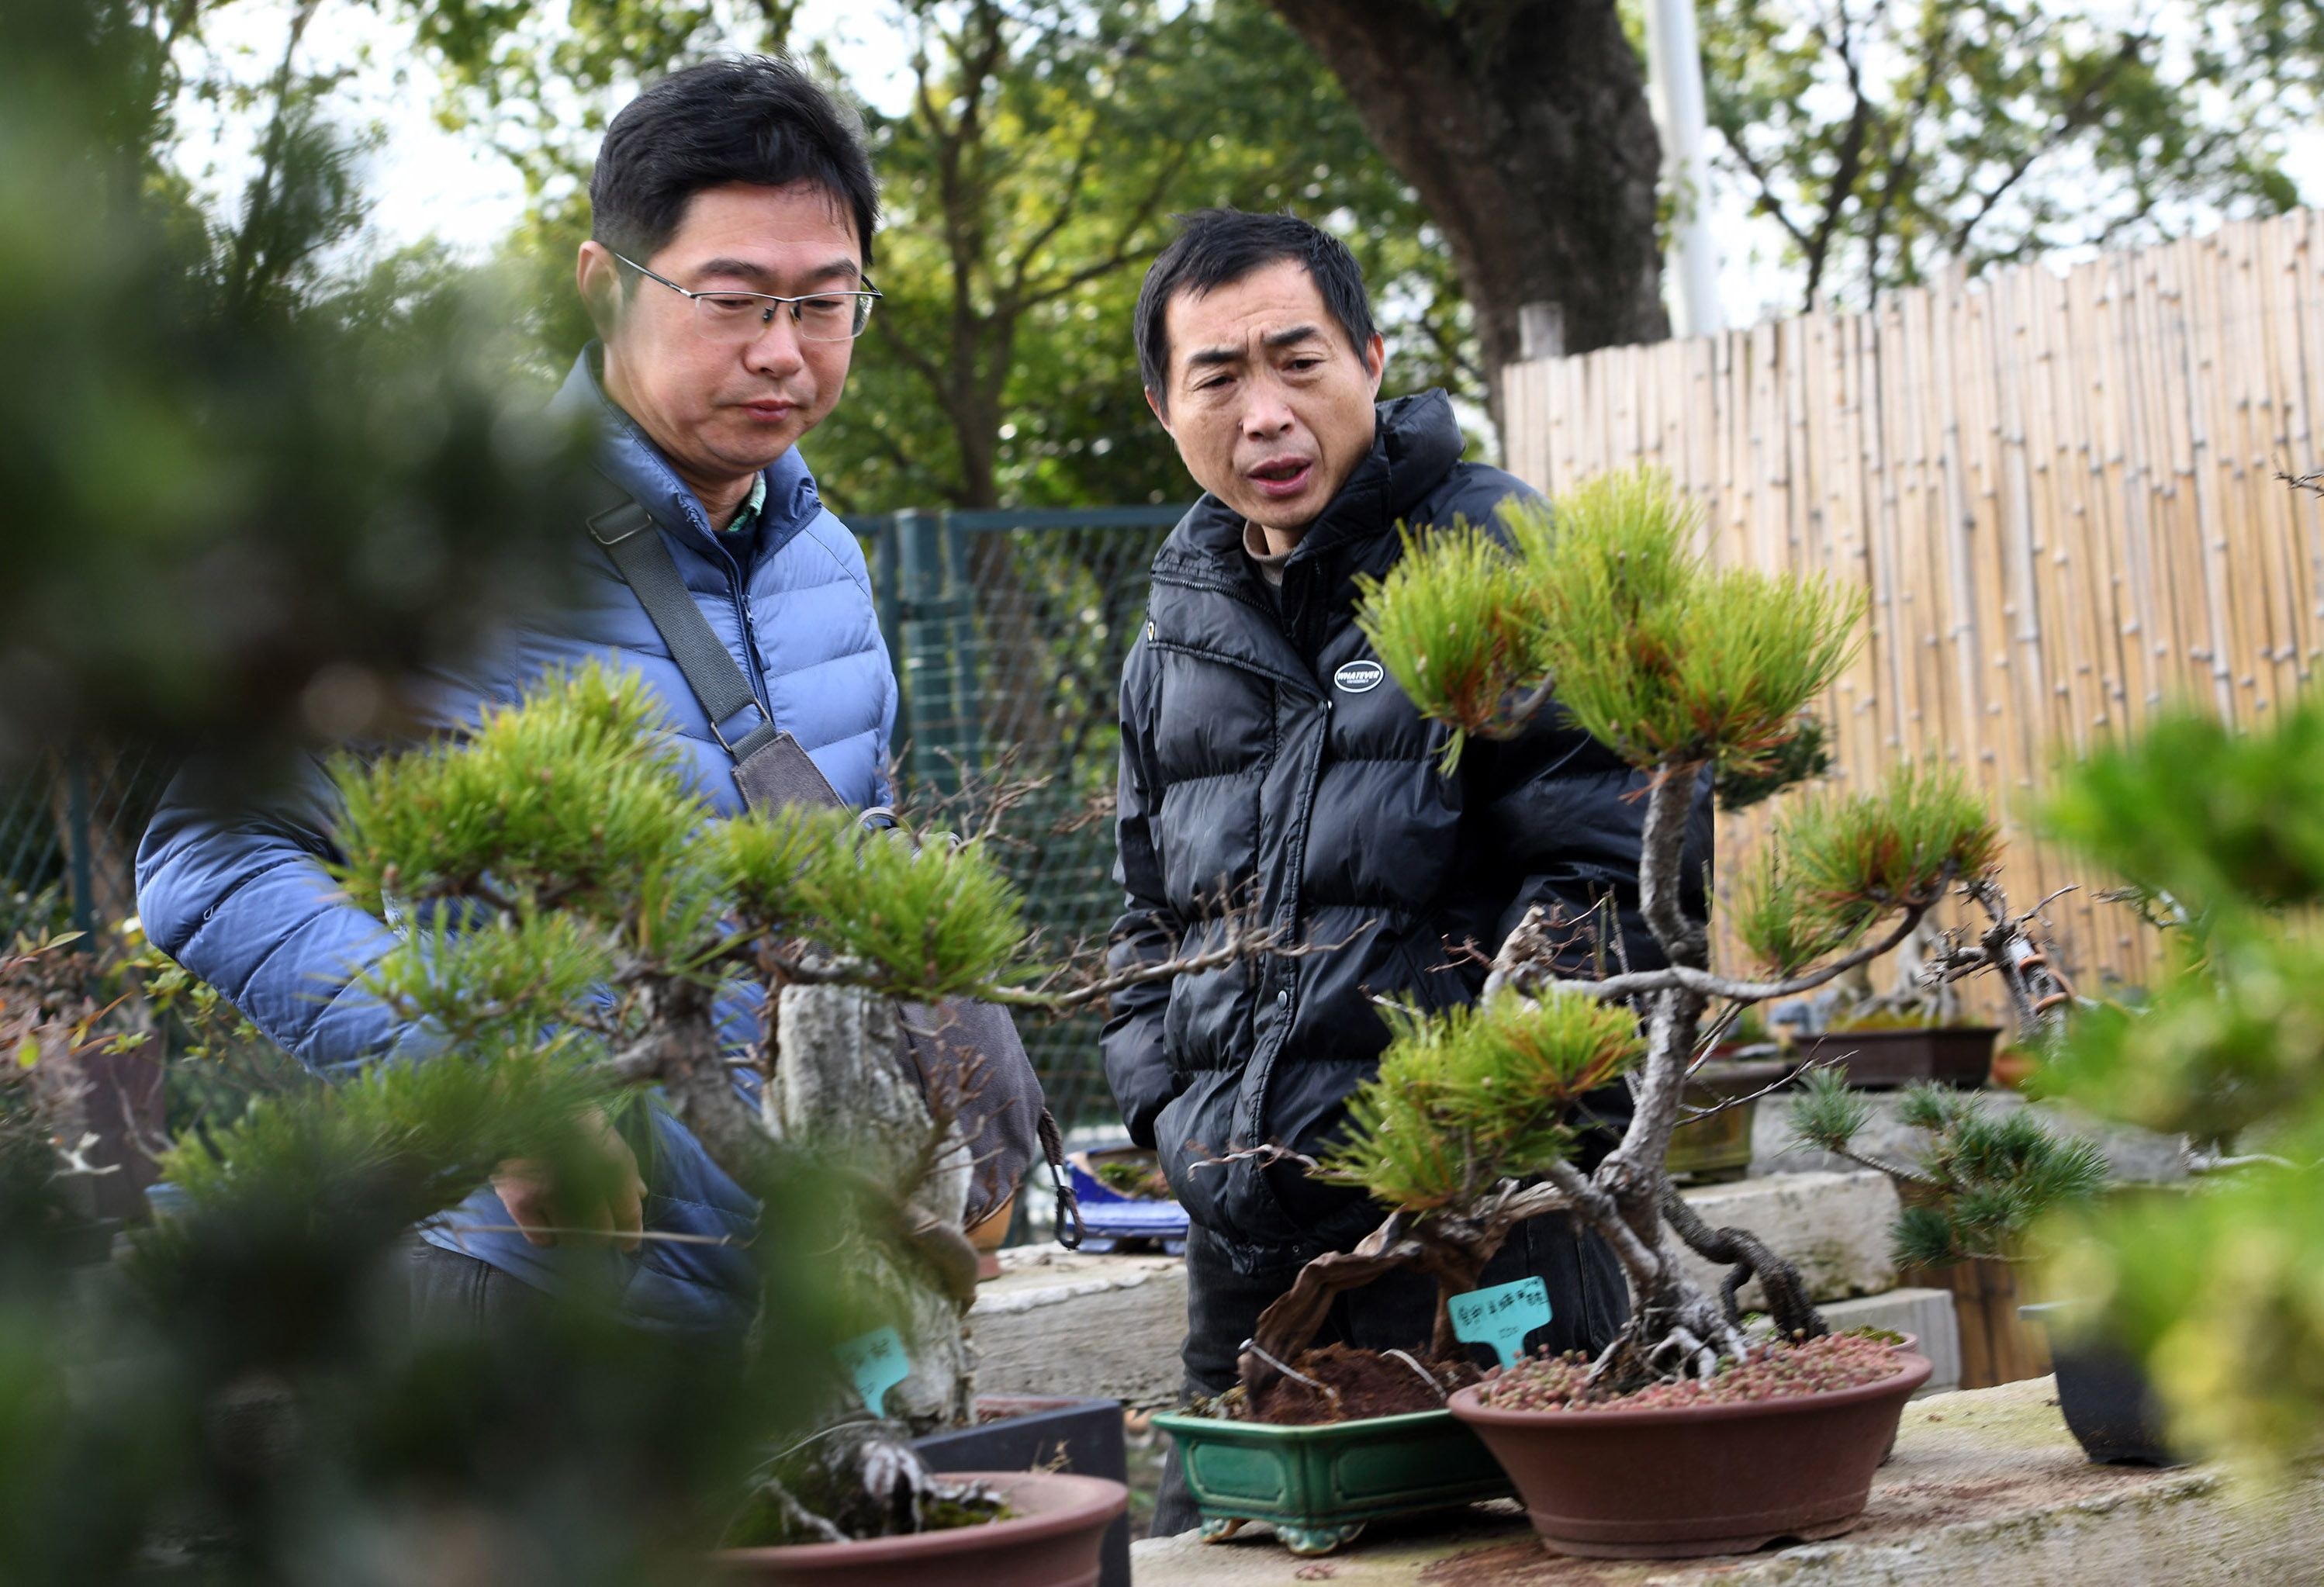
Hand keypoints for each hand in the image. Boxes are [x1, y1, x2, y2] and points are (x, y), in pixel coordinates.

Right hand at [491, 1107, 645, 1251]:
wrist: (511, 1102)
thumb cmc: (563, 1112)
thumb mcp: (602, 1128)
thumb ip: (623, 1163)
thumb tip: (640, 1193)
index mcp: (607, 1158)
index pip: (626, 1209)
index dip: (631, 1231)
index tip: (629, 1243)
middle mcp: (579, 1179)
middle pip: (601, 1231)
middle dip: (603, 1234)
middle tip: (599, 1230)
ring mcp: (546, 1192)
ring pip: (572, 1239)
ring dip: (577, 1237)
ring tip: (572, 1224)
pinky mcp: (518, 1201)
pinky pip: (542, 1238)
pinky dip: (549, 1237)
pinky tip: (549, 1223)